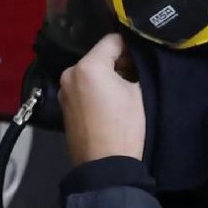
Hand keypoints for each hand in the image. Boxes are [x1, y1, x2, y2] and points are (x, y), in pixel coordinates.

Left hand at [58, 33, 145, 165]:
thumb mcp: (139, 92)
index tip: (143, 55)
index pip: (113, 41)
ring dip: (107, 75)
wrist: (106, 166)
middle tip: (138, 72)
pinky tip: (111, 101)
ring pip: (91, 71)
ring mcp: (64, 90)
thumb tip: (133, 62)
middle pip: (99, 56)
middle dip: (118, 61)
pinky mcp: (64, 106)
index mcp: (88, 66)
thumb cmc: (125, 127)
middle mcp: (70, 73)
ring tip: (125, 88)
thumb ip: (135, 69)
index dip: (131, 45)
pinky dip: (96, 87)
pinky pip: (83, 86)